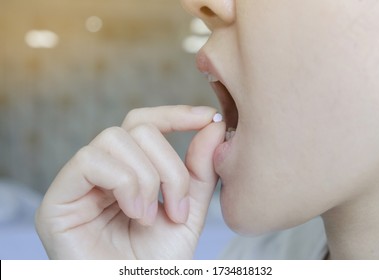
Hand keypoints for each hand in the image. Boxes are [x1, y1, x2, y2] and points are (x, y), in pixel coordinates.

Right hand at [35, 105, 224, 258]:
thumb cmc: (158, 261)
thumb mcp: (189, 210)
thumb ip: (199, 170)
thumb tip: (213, 124)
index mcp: (128, 170)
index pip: (145, 123)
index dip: (175, 114)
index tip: (208, 117)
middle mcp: (102, 170)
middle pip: (137, 128)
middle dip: (168, 166)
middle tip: (178, 210)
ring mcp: (77, 181)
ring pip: (115, 138)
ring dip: (145, 178)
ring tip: (149, 217)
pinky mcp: (58, 198)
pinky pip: (91, 161)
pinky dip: (124, 184)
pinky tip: (134, 213)